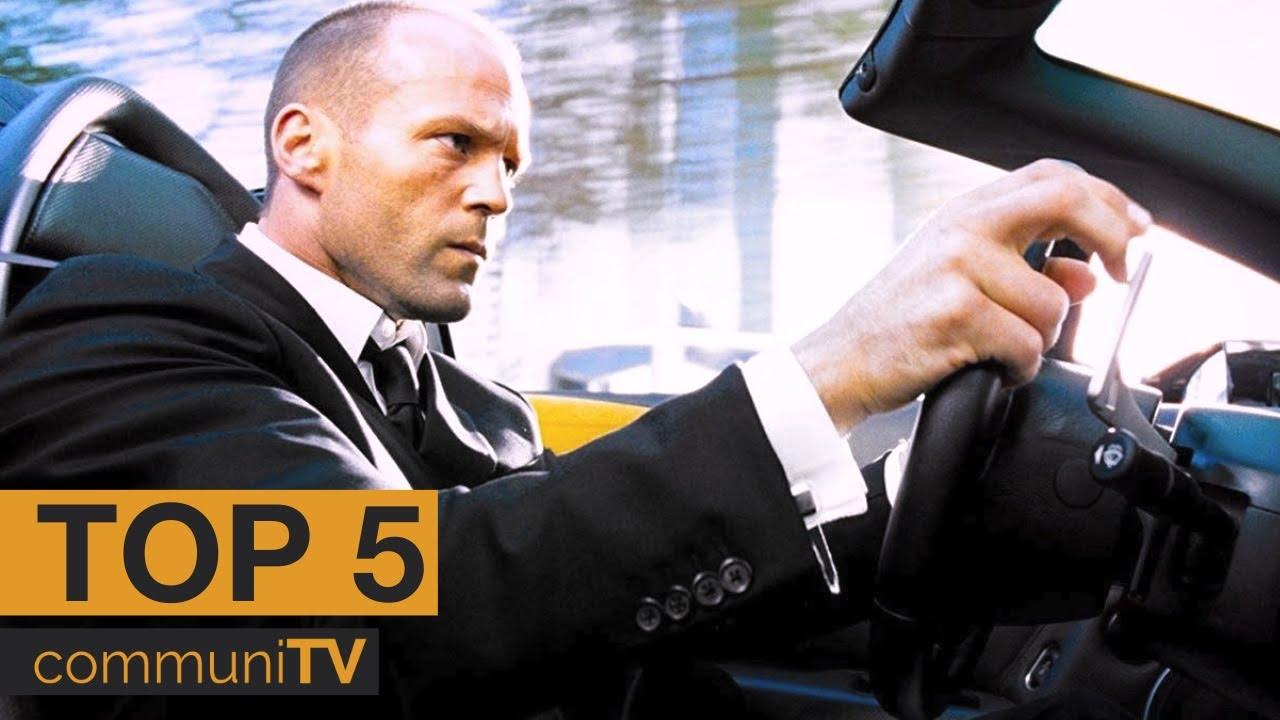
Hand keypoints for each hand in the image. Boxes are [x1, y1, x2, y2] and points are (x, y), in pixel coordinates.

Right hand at [793, 159, 1151, 434]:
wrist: (840, 362)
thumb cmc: (897, 323)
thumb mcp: (959, 280)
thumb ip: (1025, 267)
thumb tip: (1086, 276)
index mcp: (965, 212)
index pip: (1053, 176)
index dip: (1107, 198)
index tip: (1134, 230)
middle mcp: (962, 228)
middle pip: (1065, 200)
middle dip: (1111, 235)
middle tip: (1120, 273)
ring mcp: (958, 266)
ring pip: (1053, 303)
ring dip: (1041, 339)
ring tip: (1001, 349)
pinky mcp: (957, 312)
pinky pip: (1028, 346)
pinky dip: (1019, 369)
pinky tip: (990, 368)